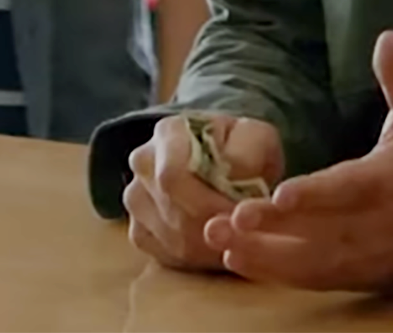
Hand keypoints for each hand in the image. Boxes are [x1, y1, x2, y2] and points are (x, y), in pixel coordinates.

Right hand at [123, 112, 283, 271]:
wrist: (225, 158)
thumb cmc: (242, 148)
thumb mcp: (256, 137)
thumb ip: (249, 153)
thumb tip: (236, 179)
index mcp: (168, 134)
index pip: (172, 176)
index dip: (209, 203)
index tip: (242, 217)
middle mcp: (143, 164)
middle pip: (173, 212)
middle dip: (215, 230)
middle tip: (248, 237)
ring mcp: (136, 199)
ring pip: (171, 238)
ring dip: (211, 248)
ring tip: (239, 241)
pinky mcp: (139, 230)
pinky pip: (166, 255)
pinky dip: (197, 259)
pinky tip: (220, 249)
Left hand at [204, 31, 392, 292]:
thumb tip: (386, 37)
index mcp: (390, 180)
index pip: (349, 189)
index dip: (316, 195)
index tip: (279, 195)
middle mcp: (376, 224)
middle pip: (320, 231)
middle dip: (272, 230)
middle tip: (226, 222)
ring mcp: (368, 256)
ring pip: (312, 262)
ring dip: (265, 256)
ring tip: (219, 243)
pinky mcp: (360, 276)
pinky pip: (315, 280)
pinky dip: (278, 275)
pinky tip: (240, 261)